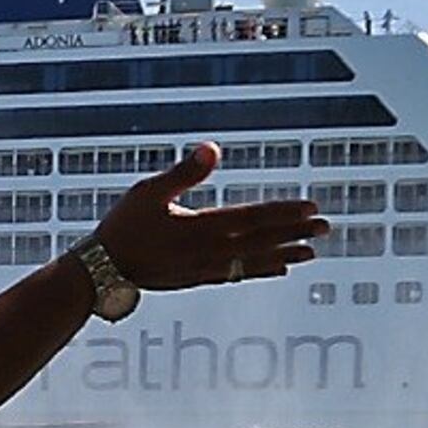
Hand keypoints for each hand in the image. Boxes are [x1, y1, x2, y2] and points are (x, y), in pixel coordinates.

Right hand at [92, 143, 327, 292]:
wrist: (102, 271)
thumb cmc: (123, 226)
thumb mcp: (148, 191)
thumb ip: (184, 172)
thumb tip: (213, 148)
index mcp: (202, 227)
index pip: (253, 218)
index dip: (284, 213)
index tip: (311, 208)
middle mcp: (211, 251)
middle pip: (262, 240)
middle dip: (294, 233)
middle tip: (325, 228)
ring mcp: (206, 268)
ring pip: (255, 261)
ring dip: (285, 254)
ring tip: (311, 253)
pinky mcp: (198, 278)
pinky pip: (238, 275)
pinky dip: (261, 270)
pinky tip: (279, 269)